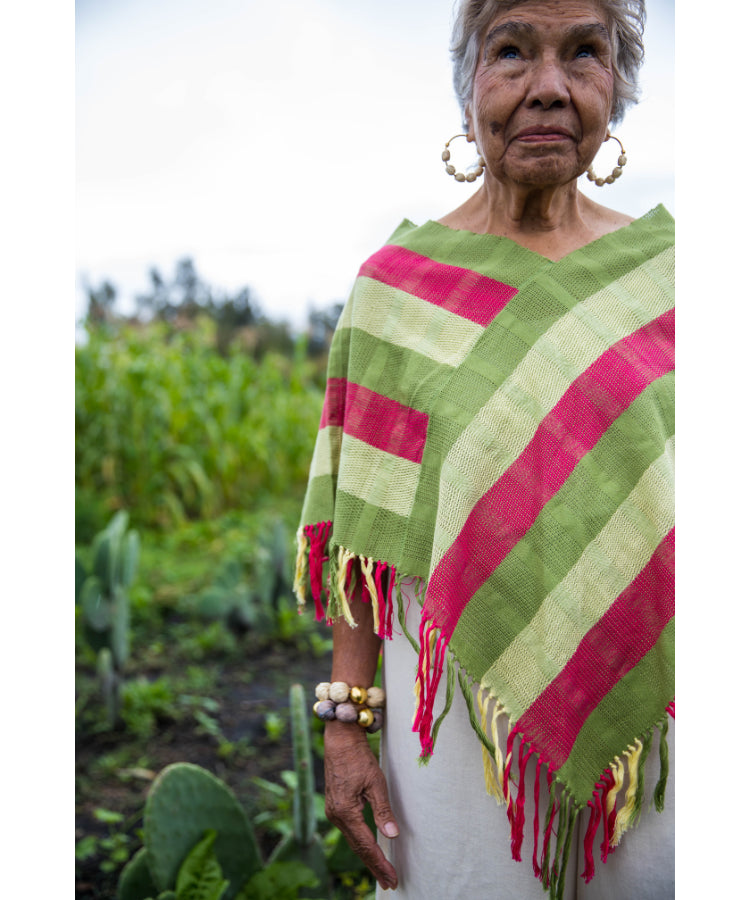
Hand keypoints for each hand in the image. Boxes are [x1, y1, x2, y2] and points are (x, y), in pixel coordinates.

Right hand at [324, 721, 398, 890]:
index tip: (392, 878)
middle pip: (358, 847)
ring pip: (353, 840)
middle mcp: (335, 815)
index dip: (379, 863)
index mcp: (345, 812)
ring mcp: (333, 811)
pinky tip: (368, 847)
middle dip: (374, 865)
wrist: (340, 740)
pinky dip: (360, 842)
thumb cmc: (359, 758)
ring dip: (368, 855)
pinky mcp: (335, 806)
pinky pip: (349, 830)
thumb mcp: (376, 783)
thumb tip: (392, 836)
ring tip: (382, 870)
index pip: (366, 845)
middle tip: (390, 881)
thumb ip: (383, 811)